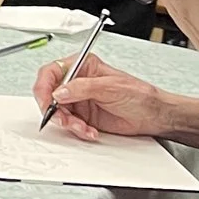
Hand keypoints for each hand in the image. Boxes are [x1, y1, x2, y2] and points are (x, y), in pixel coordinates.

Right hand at [34, 52, 170, 142]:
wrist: (154, 116)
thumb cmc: (141, 95)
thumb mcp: (111, 87)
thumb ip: (83, 87)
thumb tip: (58, 92)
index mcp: (83, 67)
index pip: (52, 72)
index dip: (44, 86)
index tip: (47, 100)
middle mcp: (77, 82)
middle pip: (49, 94)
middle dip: (54, 110)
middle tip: (63, 119)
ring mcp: (78, 100)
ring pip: (57, 112)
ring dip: (67, 123)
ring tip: (82, 127)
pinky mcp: (82, 116)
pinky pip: (69, 124)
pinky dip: (76, 130)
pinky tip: (89, 131)